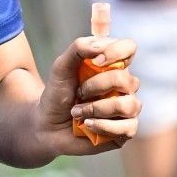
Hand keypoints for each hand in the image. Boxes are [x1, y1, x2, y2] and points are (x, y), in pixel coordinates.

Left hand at [35, 35, 140, 154]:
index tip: (95, 61)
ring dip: (96, 109)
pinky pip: (127, 127)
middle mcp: (125, 85)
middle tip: (78, 93)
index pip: (129, 48)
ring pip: (127, 105)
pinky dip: (102, 126)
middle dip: (95, 87)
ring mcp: (128, 108)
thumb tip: (100, 46)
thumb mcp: (61, 67)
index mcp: (112, 65)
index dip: (116, 52)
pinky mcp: (126, 130)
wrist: (47, 125)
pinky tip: (87, 125)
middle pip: (125, 79)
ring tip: (78, 113)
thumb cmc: (58, 94)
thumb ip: (78, 49)